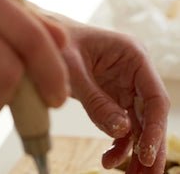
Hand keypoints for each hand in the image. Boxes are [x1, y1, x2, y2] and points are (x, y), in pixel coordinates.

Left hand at [49, 16, 168, 172]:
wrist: (41, 36)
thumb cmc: (56, 41)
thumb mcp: (71, 67)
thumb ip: (95, 99)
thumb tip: (123, 130)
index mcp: (132, 55)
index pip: (155, 97)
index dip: (156, 128)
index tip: (147, 154)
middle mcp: (134, 73)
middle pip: (151, 116)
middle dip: (150, 148)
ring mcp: (125, 88)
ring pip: (140, 127)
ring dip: (137, 154)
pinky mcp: (113, 100)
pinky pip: (122, 128)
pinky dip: (118, 147)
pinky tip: (107, 161)